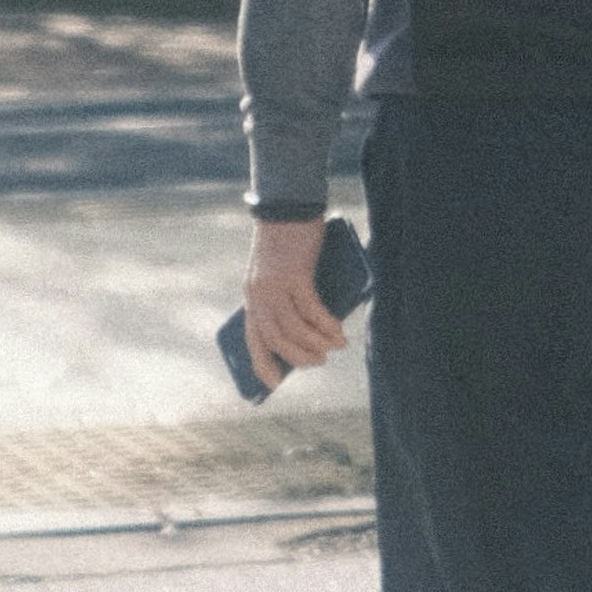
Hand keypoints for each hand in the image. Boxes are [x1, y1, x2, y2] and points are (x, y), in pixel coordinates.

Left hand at [240, 214, 347, 387]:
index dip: (261, 363)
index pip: (253, 338)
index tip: (271, 384)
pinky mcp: (295, 275)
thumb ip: (288, 297)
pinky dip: (326, 325)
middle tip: (318, 362)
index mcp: (252, 296)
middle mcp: (259, 294)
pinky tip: (338, 332)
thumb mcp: (280, 272)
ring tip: (335, 348)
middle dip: (298, 357)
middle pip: (276, 338)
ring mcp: (276, 285)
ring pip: (294, 328)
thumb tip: (312, 327)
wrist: (288, 207)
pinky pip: (311, 310)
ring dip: (316, 343)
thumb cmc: (287, 240)